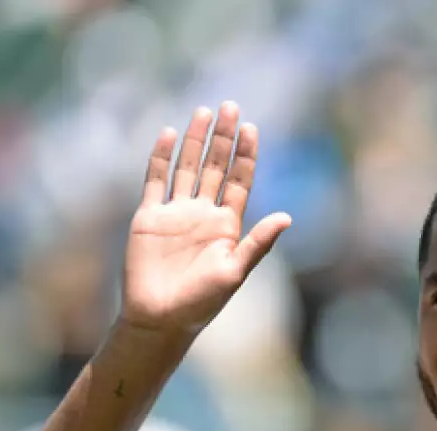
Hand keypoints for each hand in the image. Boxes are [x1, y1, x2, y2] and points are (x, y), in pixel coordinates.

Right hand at [122, 102, 290, 334]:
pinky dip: (161, 158)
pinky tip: (169, 134)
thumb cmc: (202, 302)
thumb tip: (287, 217)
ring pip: (186, 167)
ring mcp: (175, 214)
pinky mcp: (149, 218)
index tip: (251, 128)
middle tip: (230, 106)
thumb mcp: (235, 272)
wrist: (161, 318)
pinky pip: (155, 181)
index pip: (238, 181)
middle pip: (214, 166)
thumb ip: (258, 243)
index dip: (245, 155)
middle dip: (222, 137)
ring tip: (203, 111)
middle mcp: (203, 214)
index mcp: (227, 226)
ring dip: (194, 140)